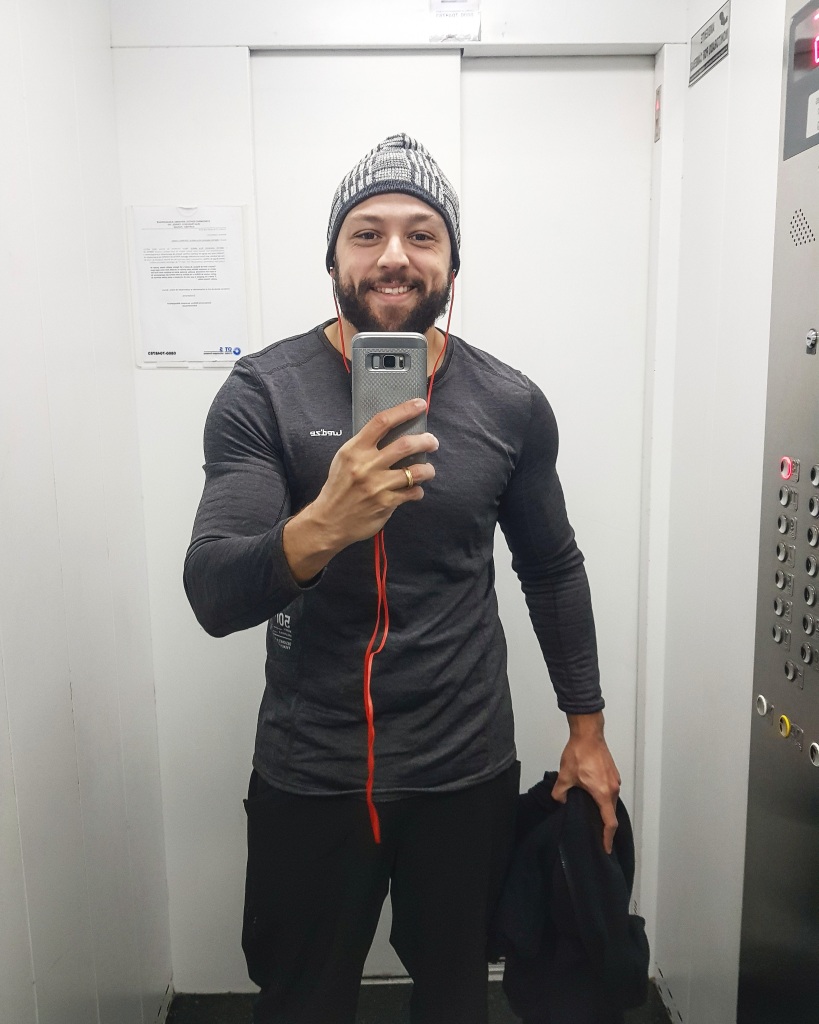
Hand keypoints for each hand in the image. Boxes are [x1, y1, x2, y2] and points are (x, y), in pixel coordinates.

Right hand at [283, 398, 437, 580]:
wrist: (329, 520)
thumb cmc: (338, 487)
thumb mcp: (344, 459)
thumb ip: (364, 446)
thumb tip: (391, 431)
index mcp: (354, 450)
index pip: (382, 422)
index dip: (404, 410)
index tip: (420, 405)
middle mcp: (366, 465)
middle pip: (405, 445)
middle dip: (426, 441)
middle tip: (432, 441)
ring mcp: (377, 485)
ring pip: (415, 471)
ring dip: (427, 469)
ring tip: (428, 470)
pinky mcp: (386, 504)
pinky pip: (412, 492)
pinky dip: (417, 491)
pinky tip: (414, 490)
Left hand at [551, 711, 620, 853]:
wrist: (588, 733)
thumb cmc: (579, 754)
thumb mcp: (565, 776)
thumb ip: (560, 793)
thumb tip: (560, 802)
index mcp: (602, 793)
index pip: (609, 822)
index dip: (608, 837)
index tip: (606, 848)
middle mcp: (612, 788)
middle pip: (611, 813)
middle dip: (605, 826)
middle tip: (597, 836)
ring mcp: (614, 780)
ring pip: (611, 801)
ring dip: (604, 810)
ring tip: (593, 816)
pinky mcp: (613, 773)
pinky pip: (610, 791)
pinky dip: (604, 798)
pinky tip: (593, 797)